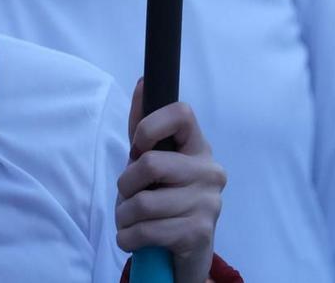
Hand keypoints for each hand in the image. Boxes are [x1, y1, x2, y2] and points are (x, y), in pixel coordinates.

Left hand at [117, 81, 225, 282]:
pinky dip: (128, 238)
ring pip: (143, 203)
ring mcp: (208, 202)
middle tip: (127, 195)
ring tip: (128, 220)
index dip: (150, 126)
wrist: (188, 250)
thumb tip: (142, 83)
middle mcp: (210, 171)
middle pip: (150, 164)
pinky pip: (146, 231)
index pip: (181, 113)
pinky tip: (132, 238)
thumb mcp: (155, 161)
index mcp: (199, 147)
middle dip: (125, 184)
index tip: (138, 148)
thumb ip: (144, 126)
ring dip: (123, 216)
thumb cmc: (166, 197)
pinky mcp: (199, 233)